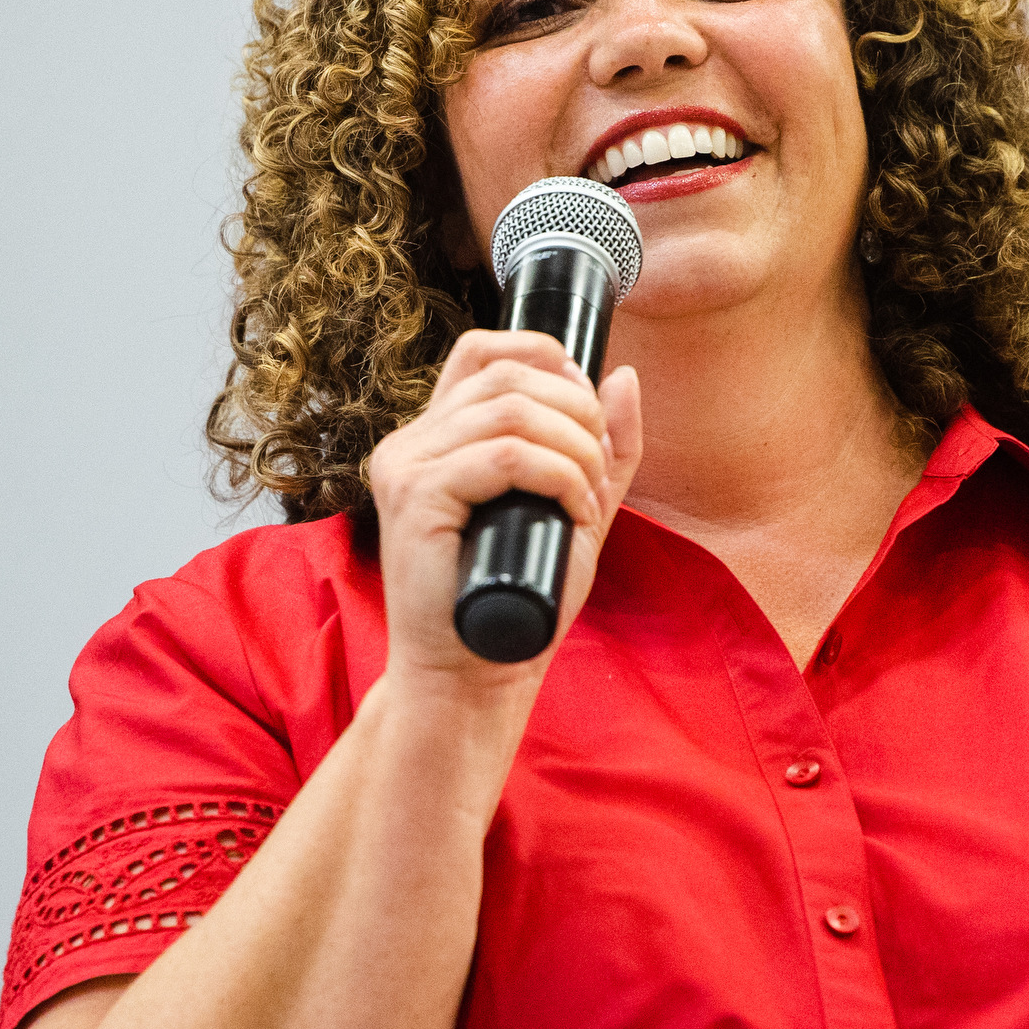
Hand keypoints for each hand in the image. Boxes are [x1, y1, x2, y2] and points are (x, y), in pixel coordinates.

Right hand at [364, 330, 644, 689]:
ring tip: (588, 499)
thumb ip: (603, 448)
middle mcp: (411, 443)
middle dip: (576, 412)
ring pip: (511, 411)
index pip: (482, 351)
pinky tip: (573, 510)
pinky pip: (503, 456)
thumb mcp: (575, 509)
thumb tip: (622, 374)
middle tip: (598, 471)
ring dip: (574, 449)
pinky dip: (557, 475)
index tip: (586, 411)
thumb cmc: (519, 599)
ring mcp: (406, 467)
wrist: (473, 678)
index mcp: (437, 437)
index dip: (545, 358)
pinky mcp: (414, 499)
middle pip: (506, 374)